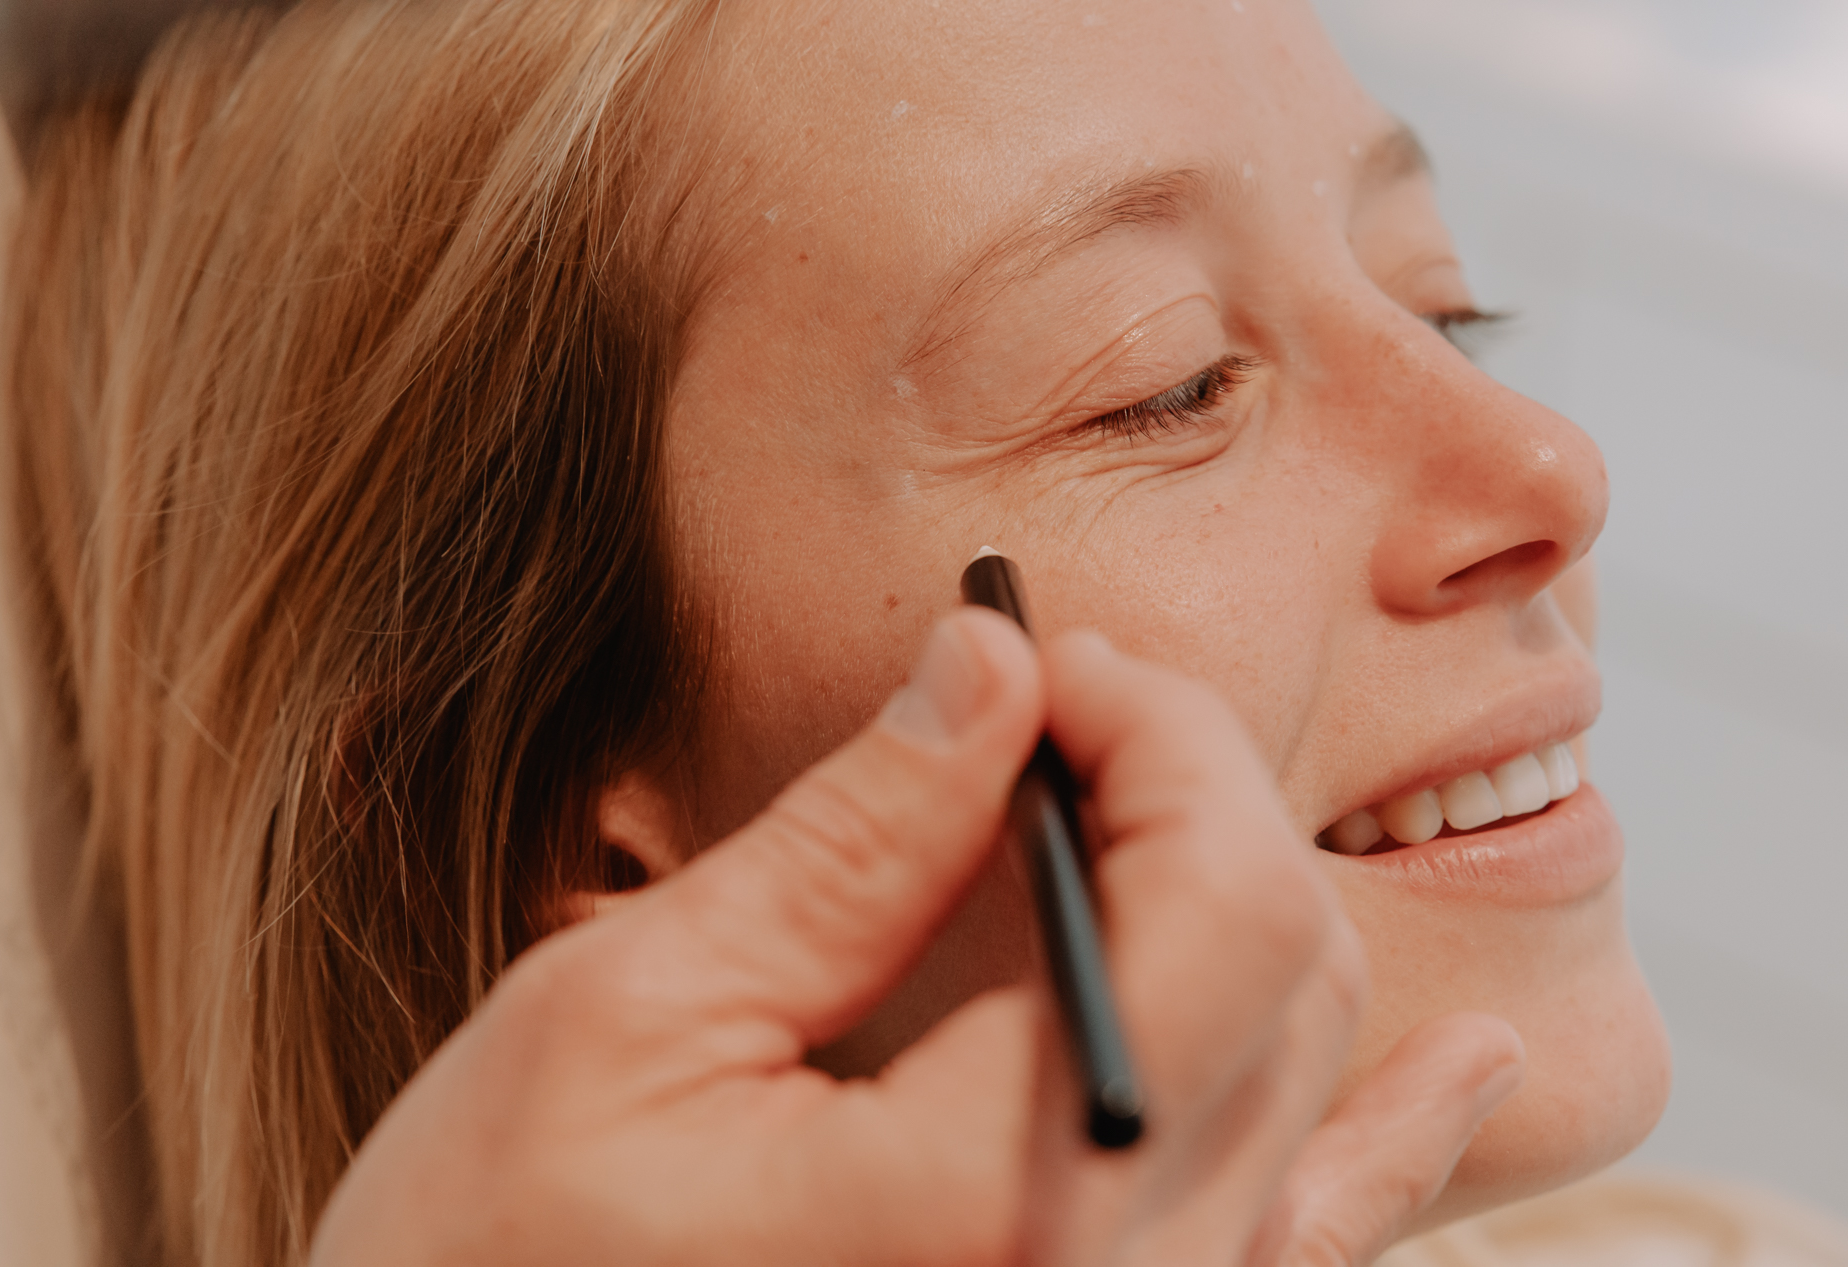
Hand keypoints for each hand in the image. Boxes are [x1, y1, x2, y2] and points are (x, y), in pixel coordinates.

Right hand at [310, 610, 1522, 1265]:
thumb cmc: (490, 1265)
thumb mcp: (631, 1020)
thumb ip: (849, 843)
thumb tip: (986, 669)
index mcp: (1004, 1204)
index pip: (1214, 896)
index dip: (1152, 728)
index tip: (1044, 654)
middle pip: (1285, 969)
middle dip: (1191, 789)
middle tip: (1059, 705)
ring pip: (1315, 1080)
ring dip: (1256, 898)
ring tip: (1161, 788)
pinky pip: (1311, 1240)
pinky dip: (1386, 1134)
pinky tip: (1462, 1068)